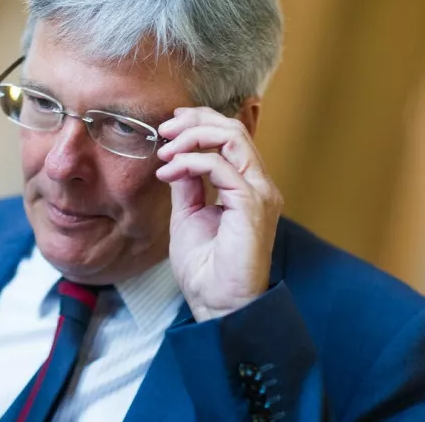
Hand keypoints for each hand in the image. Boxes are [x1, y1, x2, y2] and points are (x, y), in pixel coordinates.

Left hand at [156, 107, 282, 321]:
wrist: (217, 305)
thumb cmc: (206, 269)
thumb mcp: (188, 215)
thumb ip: (187, 185)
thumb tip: (176, 158)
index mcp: (247, 187)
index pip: (231, 136)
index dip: (201, 122)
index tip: (169, 125)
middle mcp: (259, 185)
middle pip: (234, 129)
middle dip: (196, 120)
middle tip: (165, 128)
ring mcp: (260, 194)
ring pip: (232, 138)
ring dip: (192, 136)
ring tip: (165, 150)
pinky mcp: (253, 205)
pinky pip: (221, 167)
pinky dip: (191, 161)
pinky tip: (169, 172)